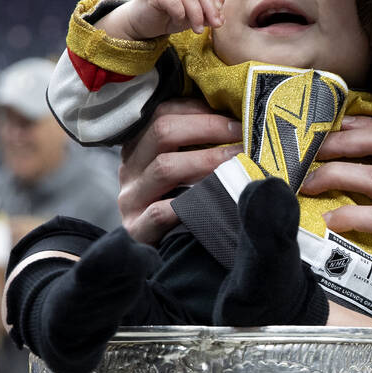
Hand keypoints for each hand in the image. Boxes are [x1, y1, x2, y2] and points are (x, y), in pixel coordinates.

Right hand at [97, 0, 224, 40]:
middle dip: (210, 11)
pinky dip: (179, 13)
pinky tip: (178, 21)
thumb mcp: (190, 19)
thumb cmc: (166, 19)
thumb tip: (222, 19)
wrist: (140, 23)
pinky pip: (173, 1)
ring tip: (197, 30)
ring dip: (196, 15)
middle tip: (214, 26)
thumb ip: (205, 17)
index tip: (219, 15)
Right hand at [118, 98, 242, 243]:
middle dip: (208, 129)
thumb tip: (240, 123)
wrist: (166, 261)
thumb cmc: (184, 206)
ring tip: (239, 162)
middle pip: (161, 132)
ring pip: (164, 167)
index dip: (199, 111)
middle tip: (242, 135)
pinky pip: (161, 211)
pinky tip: (216, 199)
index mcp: (139, 148)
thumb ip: (199, 147)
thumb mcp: (186, 171)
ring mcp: (130, 198)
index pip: (161, 113)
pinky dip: (191, 202)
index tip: (235, 118)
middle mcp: (129, 168)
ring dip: (207, 161)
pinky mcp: (136, 228)